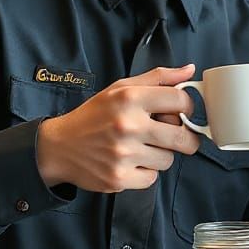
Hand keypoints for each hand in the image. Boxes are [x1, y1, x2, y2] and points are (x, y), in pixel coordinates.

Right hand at [36, 64, 198, 192]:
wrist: (59, 146)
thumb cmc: (93, 116)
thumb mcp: (121, 88)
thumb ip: (158, 78)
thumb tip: (189, 70)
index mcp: (130, 98)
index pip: (180, 100)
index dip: (186, 107)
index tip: (181, 112)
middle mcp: (128, 125)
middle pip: (183, 137)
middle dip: (185, 138)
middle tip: (175, 136)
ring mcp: (123, 154)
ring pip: (168, 160)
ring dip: (161, 155)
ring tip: (143, 147)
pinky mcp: (118, 178)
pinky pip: (152, 179)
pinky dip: (145, 172)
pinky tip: (132, 161)